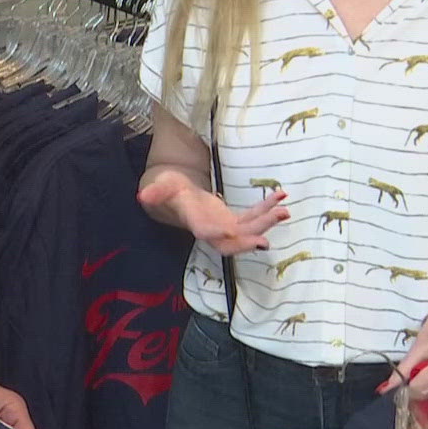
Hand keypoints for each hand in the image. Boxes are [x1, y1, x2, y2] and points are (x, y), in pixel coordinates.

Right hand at [137, 170, 288, 255]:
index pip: (206, 232)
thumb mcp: (162, 186)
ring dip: (267, 223)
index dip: (217, 234)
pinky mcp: (235, 220)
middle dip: (250, 239)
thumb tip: (144, 195)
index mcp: (194, 222)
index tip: (230, 232)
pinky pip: (254, 218)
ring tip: (284, 210)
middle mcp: (212, 230)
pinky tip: (281, 197)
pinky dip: (267, 209)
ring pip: (248, 231)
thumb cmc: (169, 189)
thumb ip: (156, 191)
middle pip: (232, 243)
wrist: (178, 195)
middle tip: (267, 235)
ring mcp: (226, 227)